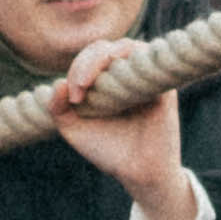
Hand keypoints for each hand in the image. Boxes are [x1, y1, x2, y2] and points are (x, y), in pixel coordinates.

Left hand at [53, 42, 187, 219]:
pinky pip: (150, 62)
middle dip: (86, 62)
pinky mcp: (163, 86)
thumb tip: (57, 83)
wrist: (138, 172)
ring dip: (104, 59)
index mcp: (104, 79)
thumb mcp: (73, 129)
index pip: (88, 57)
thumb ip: (57, 108)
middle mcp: (124, 73)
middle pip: (104, 48)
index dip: (77, 69)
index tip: (73, 98)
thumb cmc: (107, 149)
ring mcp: (144, 77)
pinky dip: (133, 64)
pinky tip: (119, 82)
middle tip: (79, 88)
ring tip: (88, 83)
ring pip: (126, 47)